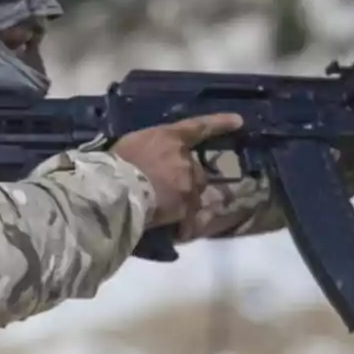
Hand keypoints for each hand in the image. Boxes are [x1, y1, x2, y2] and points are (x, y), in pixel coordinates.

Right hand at [111, 112, 243, 226]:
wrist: (116, 188)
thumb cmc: (114, 164)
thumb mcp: (130, 147)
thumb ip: (148, 151)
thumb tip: (147, 163)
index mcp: (169, 138)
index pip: (198, 127)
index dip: (219, 123)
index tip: (239, 121)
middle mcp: (184, 158)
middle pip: (195, 171)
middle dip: (185, 181)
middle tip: (164, 192)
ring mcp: (188, 183)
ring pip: (194, 195)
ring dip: (184, 203)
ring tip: (163, 212)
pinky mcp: (186, 207)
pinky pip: (189, 220)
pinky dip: (183, 227)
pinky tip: (173, 232)